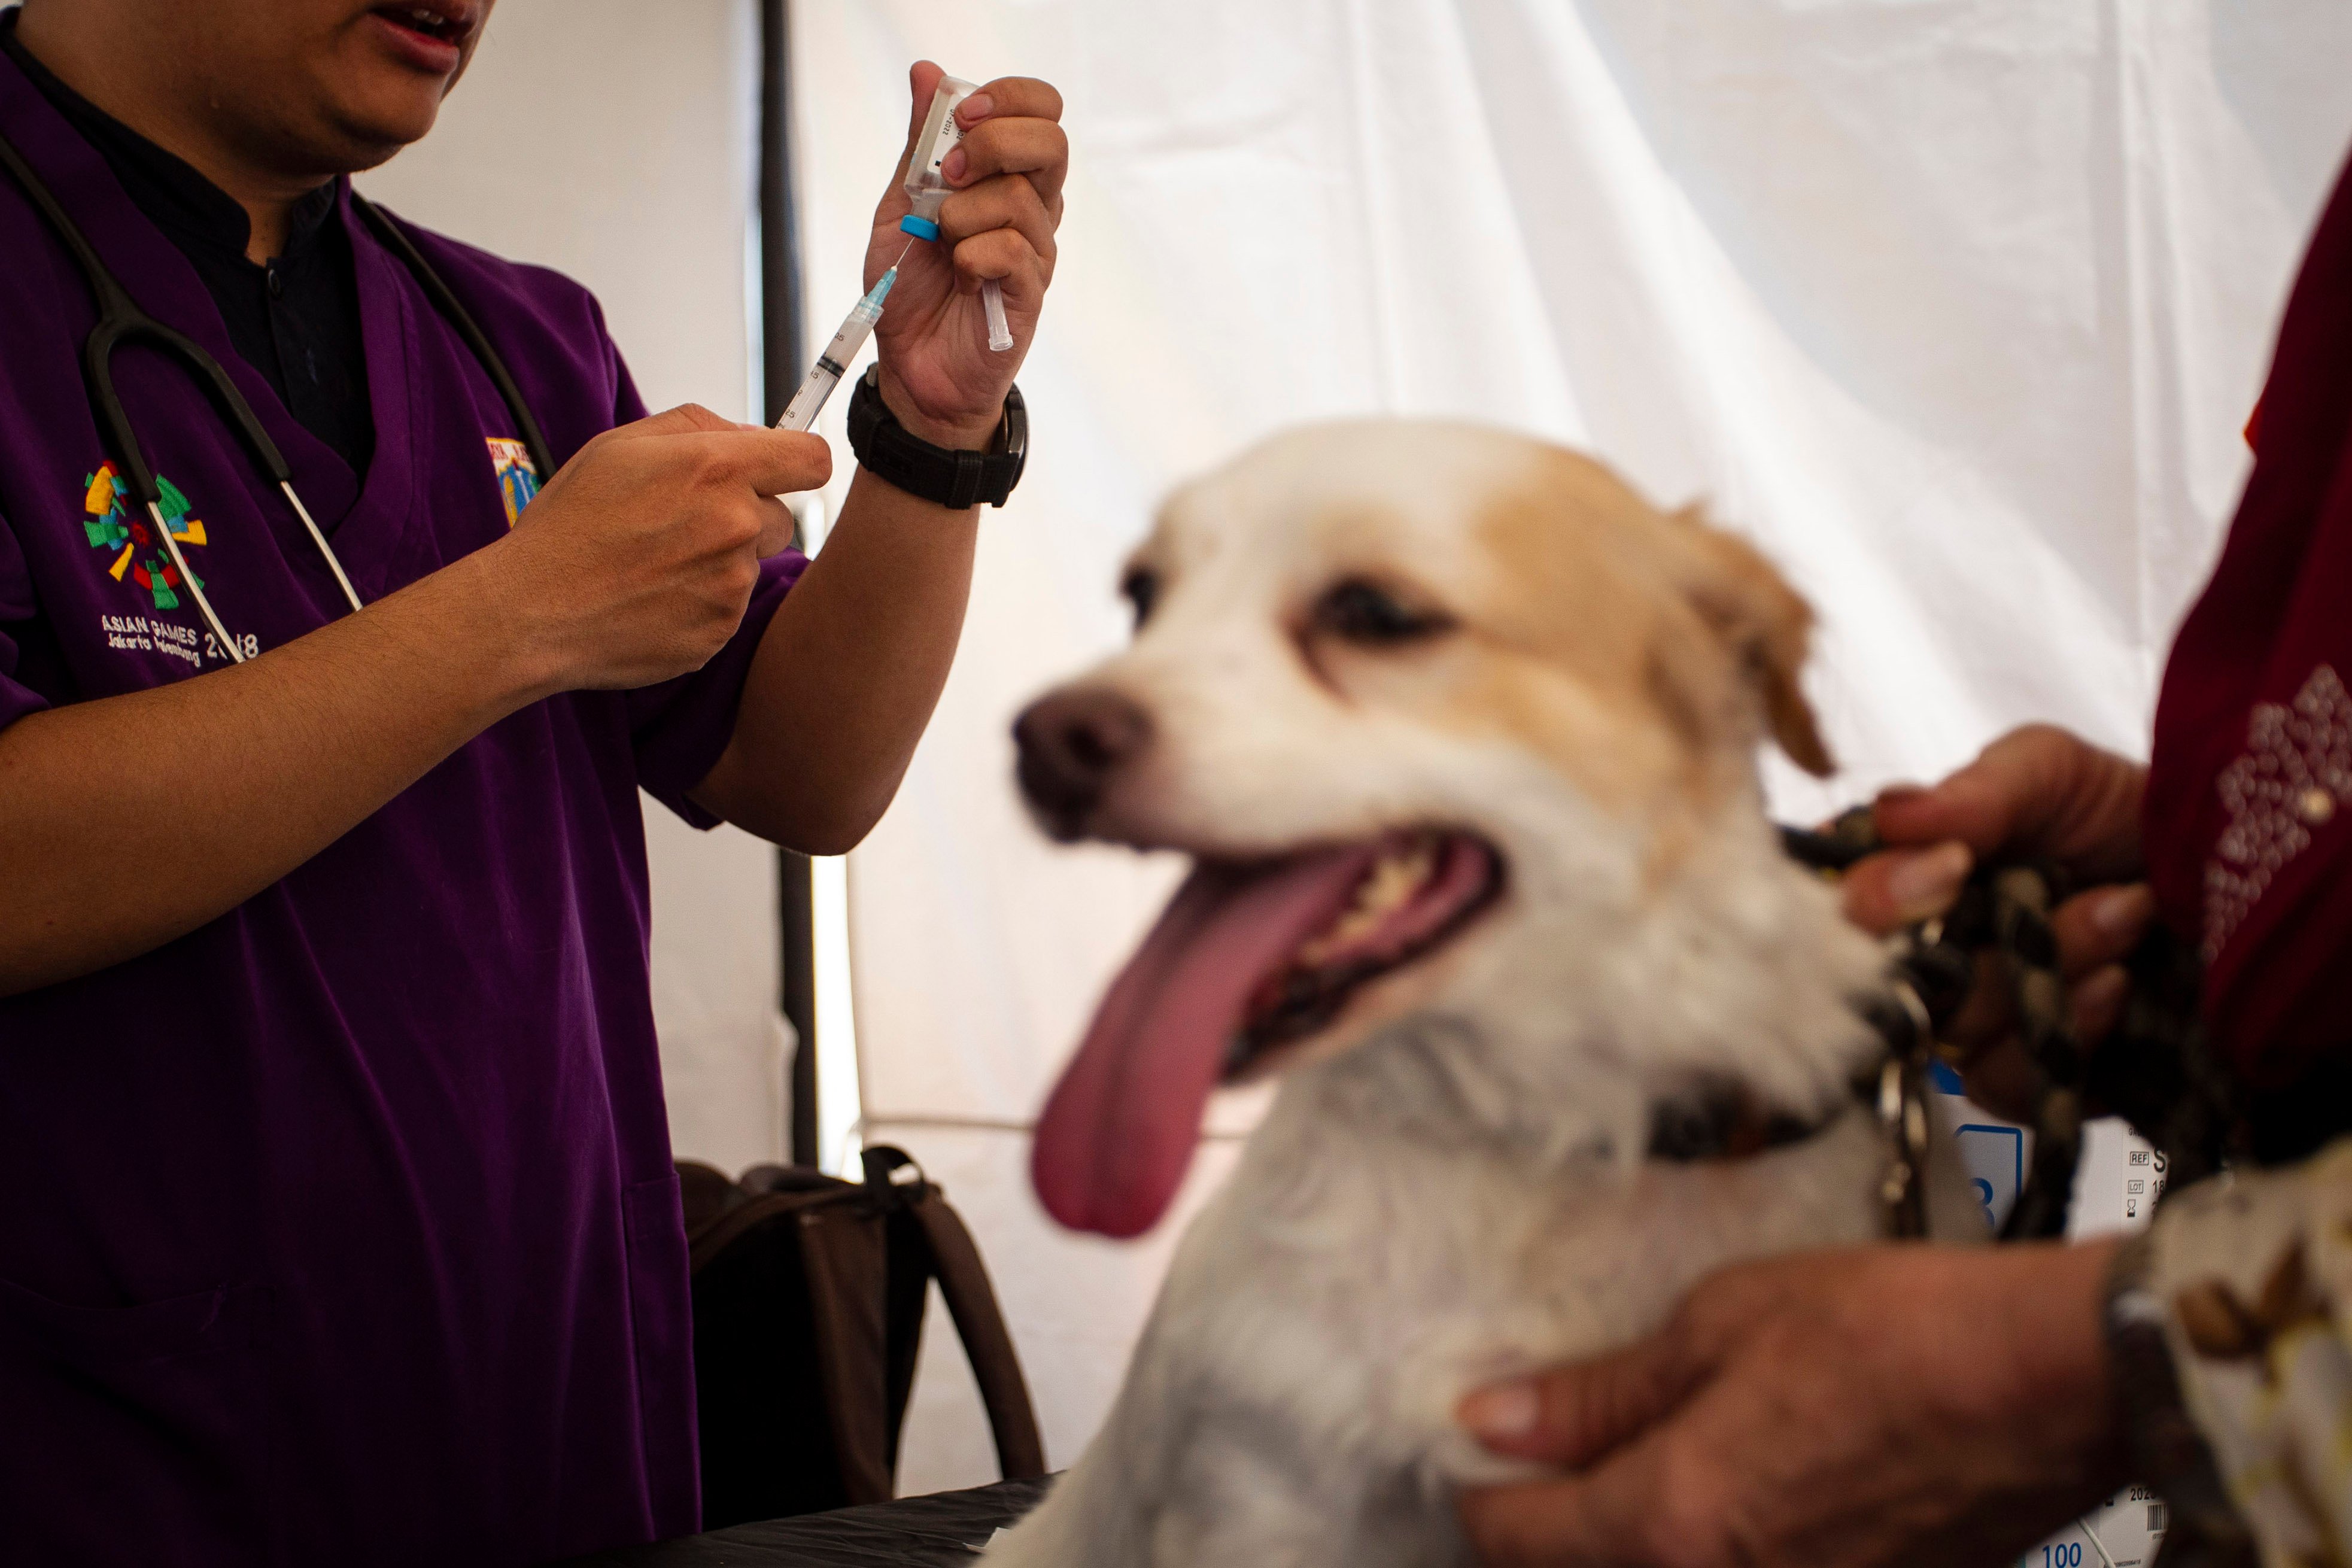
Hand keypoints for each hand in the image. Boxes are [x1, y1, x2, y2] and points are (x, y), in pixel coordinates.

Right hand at [488, 404, 828, 691]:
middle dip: (746, 517)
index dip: (797, 463)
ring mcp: (732, 585)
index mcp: (716, 468)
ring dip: (719, 563)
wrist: (533, 609)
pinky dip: (701, 604)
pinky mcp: (721, 631)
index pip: (812, 459)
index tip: (781, 472)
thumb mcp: (622, 445)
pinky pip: (730, 609)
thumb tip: (755, 435)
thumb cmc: (572, 524)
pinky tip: (653, 597)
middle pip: (783, 517)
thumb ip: (700, 426)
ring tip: (655, 565)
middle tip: (683, 526)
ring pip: (752, 565)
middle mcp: (735, 525)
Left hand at [867, 61, 1065, 448]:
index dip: (1009, 98)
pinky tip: (959, 276)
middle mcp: (1033, 210)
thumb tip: (927, 73)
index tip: (963, 113)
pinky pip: (1012, 251)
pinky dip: (971, 256)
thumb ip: (919, 145)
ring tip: (941, 242)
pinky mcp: (1030, 294)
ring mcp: (1036, 252)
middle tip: (949, 173)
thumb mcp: (900, 203)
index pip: (1041, 112)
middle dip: (993, 144)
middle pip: (1051, 143)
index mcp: (1006, 177)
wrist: (911, 367)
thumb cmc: (912, 287)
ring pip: (1021, 197)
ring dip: (962, 213)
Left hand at [1456, 1242, 2125, 1567]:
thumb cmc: (1889, 1333)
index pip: (1517, 1539)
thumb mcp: (1722, 1325)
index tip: (1483, 1442)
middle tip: (1548, 1463)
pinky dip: (1708, 1550)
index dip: (1485, 1487)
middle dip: (1547, 1532)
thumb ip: (1603, 1393)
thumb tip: (1497, 1419)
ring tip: (1629, 1476)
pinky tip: (1721, 1498)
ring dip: (1626, 1543)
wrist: (2051, 1384)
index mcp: (1672, 1522)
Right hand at [1836, 725, 2154, 1117]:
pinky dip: (2068, 1026)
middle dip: (1958, 941)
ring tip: (2121, 915)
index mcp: (1904, 871)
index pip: (1834, 900)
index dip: (1873, 896)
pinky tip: (2118, 984)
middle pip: (1873, 978)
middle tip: (2029, 894)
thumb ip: (1978, 790)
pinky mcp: (2014, 1078)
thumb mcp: (2057, 772)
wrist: (2242, 893)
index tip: (1953, 868)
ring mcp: (1963, 1018)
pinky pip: (2002, 1080)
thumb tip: (1891, 816)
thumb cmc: (2132, 820)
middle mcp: (1916, 948)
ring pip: (1951, 1025)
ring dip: (2044, 967)